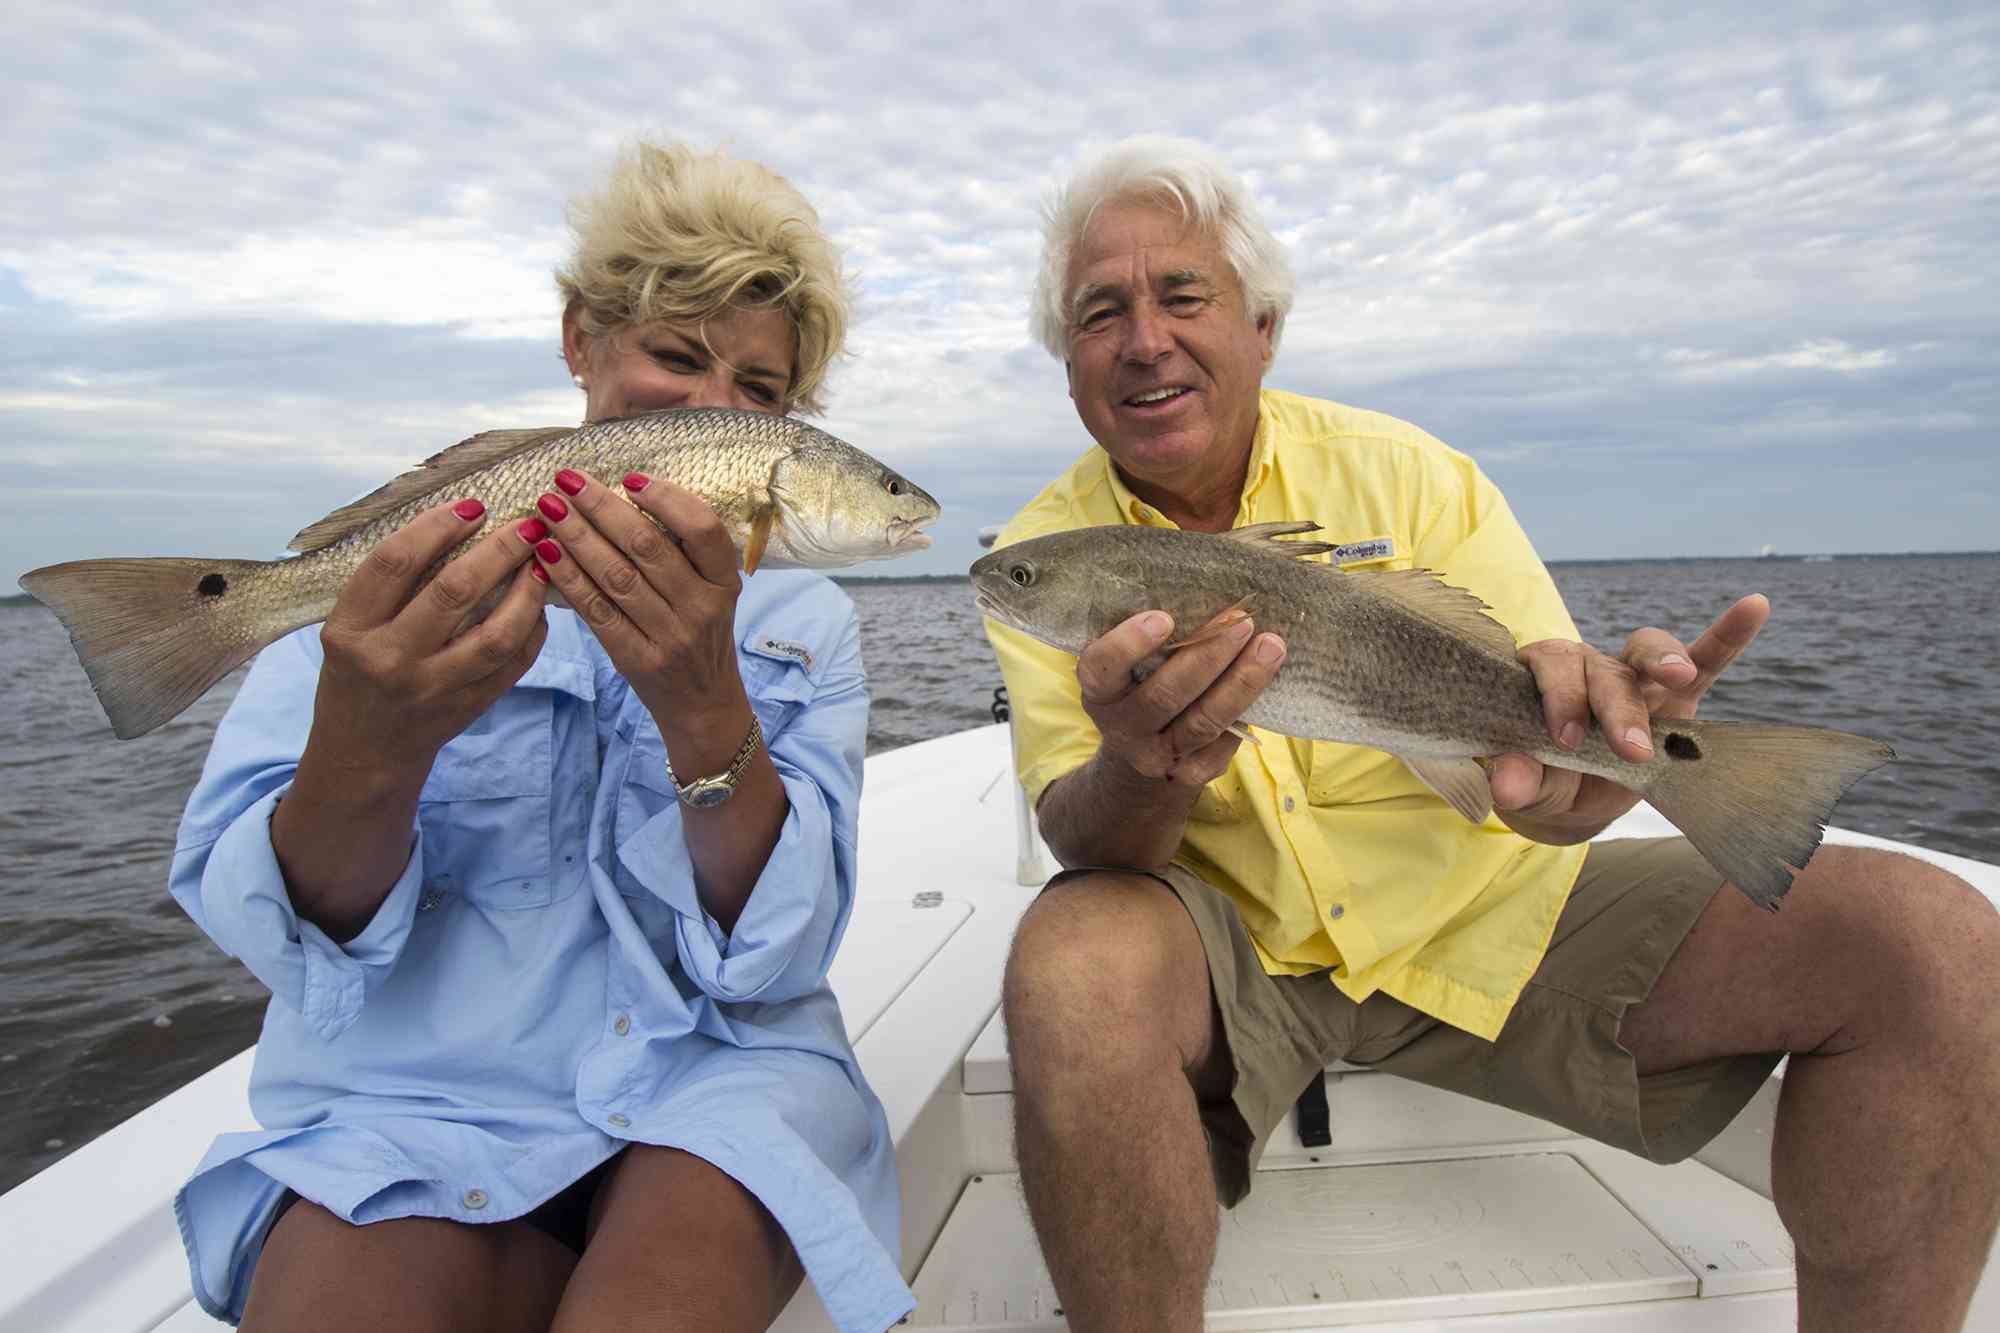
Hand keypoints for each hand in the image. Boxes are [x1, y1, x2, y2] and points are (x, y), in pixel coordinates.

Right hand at [310, 499, 549, 773]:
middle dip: (499, 550)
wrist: (363, 754)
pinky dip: (534, 630)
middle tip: (526, 524)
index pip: (396, 563)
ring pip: (497, 633)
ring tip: (542, 561)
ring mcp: (432, 688)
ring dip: (528, 591)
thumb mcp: (348, 630)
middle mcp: (390, 659)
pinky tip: (539, 606)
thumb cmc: (356, 675)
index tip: (472, 506)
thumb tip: (457, 523)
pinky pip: (513, 664)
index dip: (437, 526)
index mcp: (350, 631)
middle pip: (454, 591)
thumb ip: (389, 587)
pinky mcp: (466, 709)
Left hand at [528, 468, 749, 742]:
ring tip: (548, 507)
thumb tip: (621, 497)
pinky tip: (547, 553)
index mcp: (725, 582)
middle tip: (567, 479)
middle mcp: (702, 608)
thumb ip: (683, 552)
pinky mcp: (638, 659)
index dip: (666, 498)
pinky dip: (569, 578)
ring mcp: (671, 636)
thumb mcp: (713, 592)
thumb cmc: (700, 634)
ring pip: (617, 576)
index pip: (703, 530)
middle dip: (601, 506)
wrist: (704, 703)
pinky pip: (597, 611)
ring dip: (577, 536)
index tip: (629, 478)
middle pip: (648, 546)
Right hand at [1077, 608, 1287, 789]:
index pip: (1101, 668)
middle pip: (1165, 695)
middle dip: (1208, 655)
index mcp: (1099, 691)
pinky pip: (1223, 743)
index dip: (1129, 644)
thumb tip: (1207, 594)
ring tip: (1270, 647)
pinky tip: (1266, 682)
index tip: (1164, 618)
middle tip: (1242, 622)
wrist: (1141, 749)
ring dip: (1241, 682)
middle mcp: (1121, 728)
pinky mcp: (1189, 774)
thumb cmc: (1142, 684)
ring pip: (1203, 722)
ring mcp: (1155, 755)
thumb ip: (1152, 639)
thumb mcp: (1129, 665)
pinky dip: (1247, 710)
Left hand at [1489, 593, 1770, 836]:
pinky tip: (1755, 607)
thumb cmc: (1541, 781)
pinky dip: (1728, 635)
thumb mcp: (1526, 788)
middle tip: (1629, 748)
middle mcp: (1584, 668)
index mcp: (1540, 678)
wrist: (1570, 801)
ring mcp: (1631, 678)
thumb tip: (1504, 782)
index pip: (1551, 668)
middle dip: (1616, 706)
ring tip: (1679, 675)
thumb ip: (1515, 781)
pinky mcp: (1674, 696)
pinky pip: (1705, 660)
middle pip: (1600, 668)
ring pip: (1643, 653)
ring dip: (1662, 660)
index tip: (1567, 739)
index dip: (1561, 697)